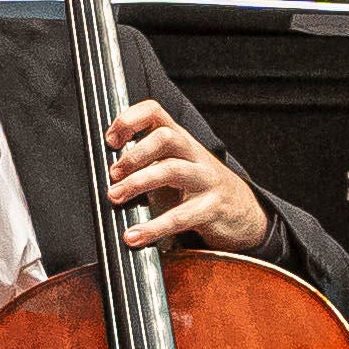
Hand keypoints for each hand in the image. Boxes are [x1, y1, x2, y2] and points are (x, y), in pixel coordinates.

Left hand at [97, 98, 268, 256]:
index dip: (129, 120)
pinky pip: (182, 215)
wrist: (244, 213)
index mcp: (181, 141)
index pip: (155, 112)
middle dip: (134, 154)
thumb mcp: (175, 167)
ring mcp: (206, 179)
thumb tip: (105, 169)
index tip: (110, 140)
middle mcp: (194, 155)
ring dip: (138, 183)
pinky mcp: (212, 207)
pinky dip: (153, 227)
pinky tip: (135, 235)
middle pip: (165, 137)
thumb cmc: (198, 190)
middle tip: (113, 174)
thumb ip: (147, 162)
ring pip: (171, 169)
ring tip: (116, 197)